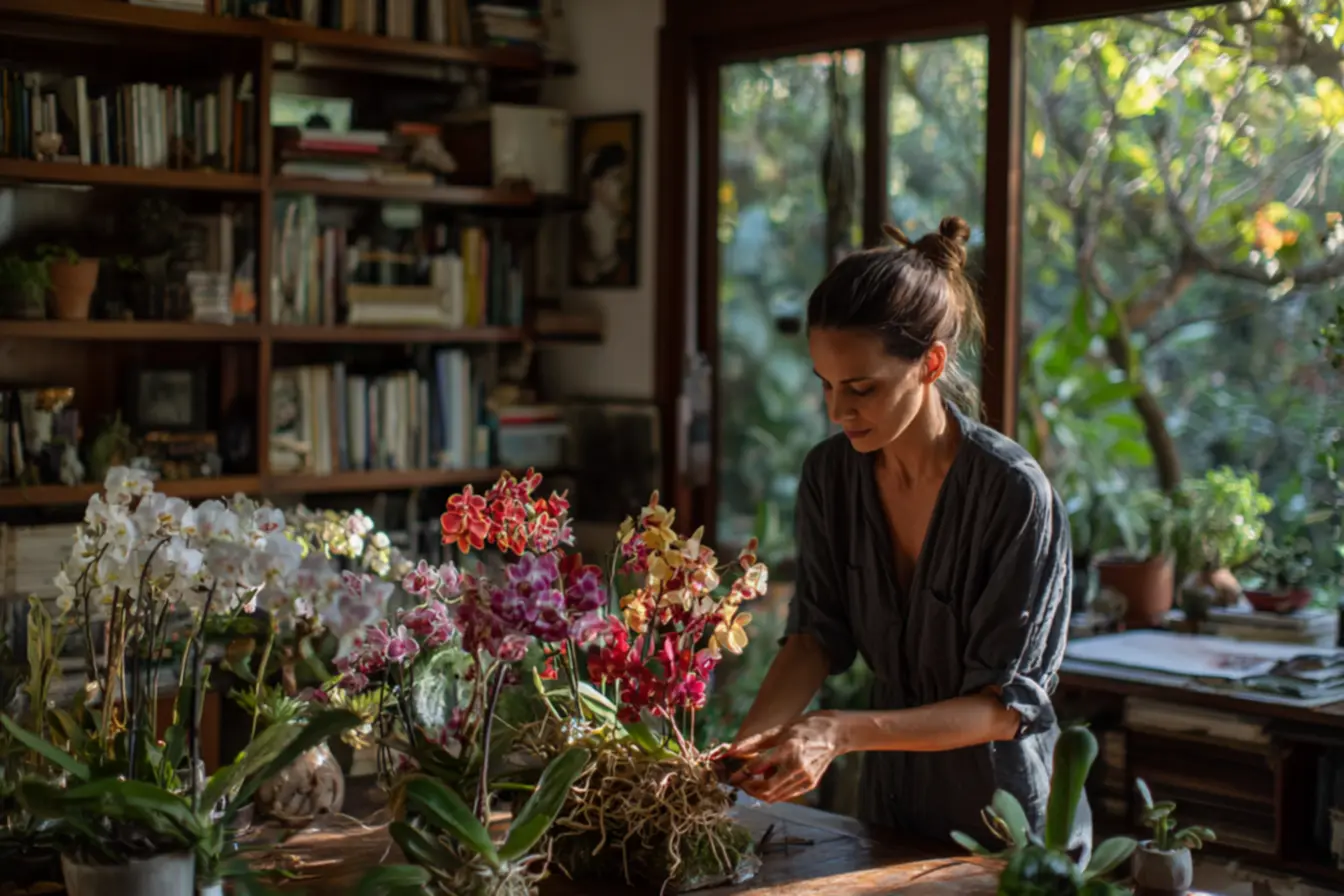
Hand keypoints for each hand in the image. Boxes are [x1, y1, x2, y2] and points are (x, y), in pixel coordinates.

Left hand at [725, 710, 848, 803]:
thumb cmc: (806, 727)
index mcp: (788, 749)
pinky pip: (785, 795)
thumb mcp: (780, 729)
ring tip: (752, 782)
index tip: (732, 776)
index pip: (758, 767)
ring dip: (760, 792)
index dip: (741, 774)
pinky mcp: (810, 785)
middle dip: (749, 788)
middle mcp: (797, 767)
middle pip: (766, 789)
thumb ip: (755, 742)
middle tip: (741, 782)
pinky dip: (773, 792)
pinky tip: (768, 781)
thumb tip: (733, 749)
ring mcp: (805, 778)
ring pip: (775, 796)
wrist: (836, 734)